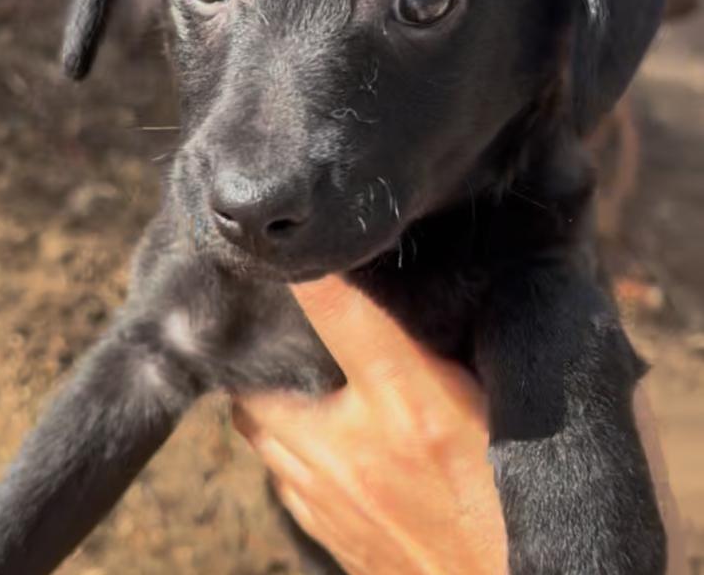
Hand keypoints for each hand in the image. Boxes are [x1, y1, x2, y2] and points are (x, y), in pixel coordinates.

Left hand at [233, 276, 507, 574]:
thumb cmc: (517, 501)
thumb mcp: (506, 404)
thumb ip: (472, 345)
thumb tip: (446, 287)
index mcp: (411, 404)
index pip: (338, 309)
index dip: (310, 268)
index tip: (292, 243)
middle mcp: (354, 450)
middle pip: (260, 381)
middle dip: (261, 352)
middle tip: (277, 322)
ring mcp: (331, 498)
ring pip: (257, 432)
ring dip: (266, 402)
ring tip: (289, 375)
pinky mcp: (326, 533)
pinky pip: (280, 478)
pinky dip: (284, 452)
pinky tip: (312, 438)